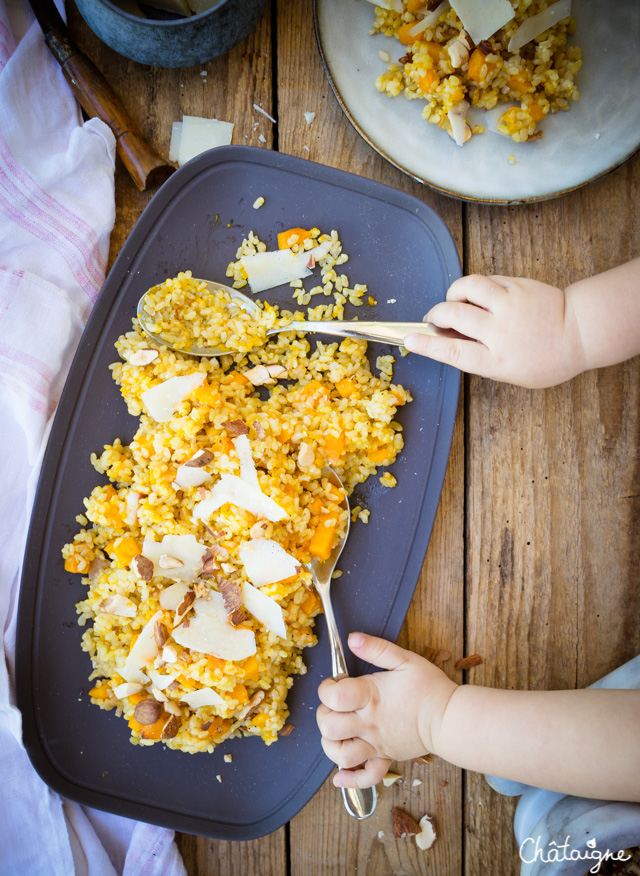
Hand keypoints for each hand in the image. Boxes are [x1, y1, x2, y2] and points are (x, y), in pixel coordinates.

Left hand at [316, 632, 456, 788]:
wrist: (451, 718)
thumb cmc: (430, 687)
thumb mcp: (405, 659)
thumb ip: (377, 648)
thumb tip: (352, 638)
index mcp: (371, 697)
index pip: (334, 698)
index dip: (326, 688)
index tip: (335, 682)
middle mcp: (369, 724)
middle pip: (329, 727)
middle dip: (324, 714)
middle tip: (335, 705)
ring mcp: (376, 744)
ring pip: (341, 755)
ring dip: (330, 744)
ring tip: (337, 730)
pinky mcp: (385, 758)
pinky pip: (365, 778)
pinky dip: (349, 780)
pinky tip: (340, 776)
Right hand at [404, 274, 585, 388]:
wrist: (579, 334)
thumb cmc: (543, 360)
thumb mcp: (508, 371)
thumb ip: (479, 356)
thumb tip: (448, 337)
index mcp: (497, 361)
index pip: (452, 351)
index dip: (426, 344)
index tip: (408, 339)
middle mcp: (501, 332)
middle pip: (453, 315)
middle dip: (434, 314)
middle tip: (433, 319)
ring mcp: (509, 305)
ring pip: (467, 287)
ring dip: (453, 294)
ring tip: (455, 302)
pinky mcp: (517, 286)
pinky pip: (486, 280)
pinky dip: (475, 288)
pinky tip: (480, 297)